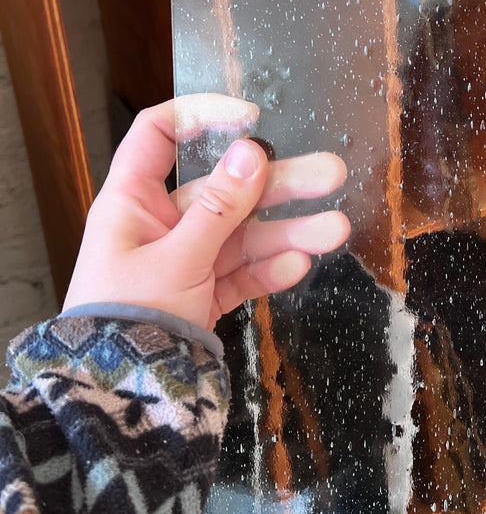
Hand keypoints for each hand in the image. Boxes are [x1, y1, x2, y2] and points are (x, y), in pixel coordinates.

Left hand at [64, 94, 349, 330]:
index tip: (250, 119)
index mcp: (132, 202)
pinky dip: (268, 270)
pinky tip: (298, 265)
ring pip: (244, 235)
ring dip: (289, 231)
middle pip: (226, 188)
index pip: (160, 135)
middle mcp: (160, 225)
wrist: (121, 396)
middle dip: (280, 183)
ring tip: (336, 230)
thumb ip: (218, 208)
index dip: (203, 117)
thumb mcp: (176, 258)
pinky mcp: (203, 296)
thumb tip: (251, 151)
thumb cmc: (128, 319)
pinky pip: (242, 274)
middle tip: (331, 174)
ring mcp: (185, 261)